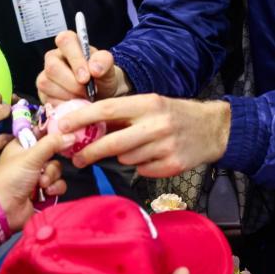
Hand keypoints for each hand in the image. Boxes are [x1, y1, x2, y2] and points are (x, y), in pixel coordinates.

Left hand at [0, 134, 67, 231]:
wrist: (4, 211)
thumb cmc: (10, 179)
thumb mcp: (30, 157)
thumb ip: (52, 144)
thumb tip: (72, 135)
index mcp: (23, 145)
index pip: (42, 133)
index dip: (54, 133)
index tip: (67, 134)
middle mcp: (31, 158)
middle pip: (54, 153)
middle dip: (51, 164)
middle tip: (43, 170)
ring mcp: (37, 175)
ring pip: (57, 169)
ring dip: (52, 177)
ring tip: (41, 185)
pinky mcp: (43, 191)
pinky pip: (58, 184)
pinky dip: (55, 188)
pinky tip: (46, 193)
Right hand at [37, 30, 129, 104]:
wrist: (102, 96)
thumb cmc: (102, 77)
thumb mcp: (108, 67)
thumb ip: (104, 62)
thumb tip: (94, 68)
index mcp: (69, 44)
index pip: (65, 41)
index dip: (75, 59)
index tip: (87, 77)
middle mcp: (53, 57)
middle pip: (52, 67)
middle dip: (72, 83)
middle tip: (87, 91)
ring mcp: (46, 75)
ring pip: (46, 84)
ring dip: (68, 95)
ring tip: (83, 97)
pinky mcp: (43, 93)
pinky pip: (47, 99)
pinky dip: (64, 104)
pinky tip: (76, 103)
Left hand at [55, 95, 230, 175]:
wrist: (212, 129)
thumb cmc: (174, 115)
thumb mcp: (151, 104)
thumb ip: (124, 114)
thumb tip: (88, 126)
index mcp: (148, 103)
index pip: (107, 109)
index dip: (82, 118)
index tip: (62, 126)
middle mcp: (157, 124)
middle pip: (112, 142)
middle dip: (90, 152)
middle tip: (75, 158)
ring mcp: (165, 147)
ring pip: (126, 158)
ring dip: (122, 156)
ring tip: (136, 147)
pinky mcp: (172, 166)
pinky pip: (142, 169)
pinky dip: (141, 165)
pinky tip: (153, 156)